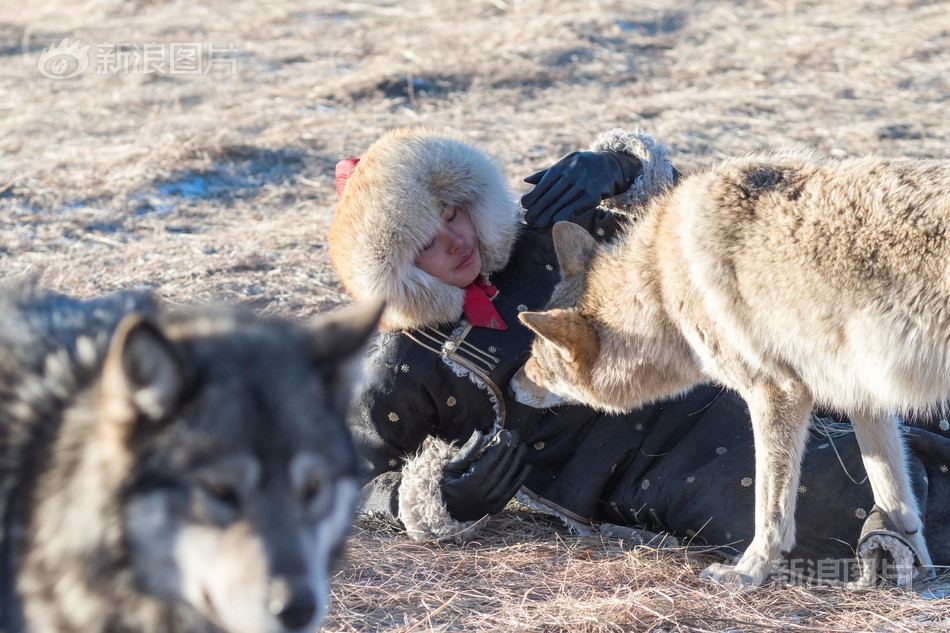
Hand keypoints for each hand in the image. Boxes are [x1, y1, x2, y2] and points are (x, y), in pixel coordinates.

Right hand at [441, 429, 532, 520]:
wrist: (448, 513)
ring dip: (518, 460)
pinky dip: (521, 478)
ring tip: (522, 446)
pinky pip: (513, 490)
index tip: (506, 432)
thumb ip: (467, 451)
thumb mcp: (451, 467)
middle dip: (511, 448)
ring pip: (510, 475)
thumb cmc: (447, 486)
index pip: (492, 458)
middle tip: (516, 434)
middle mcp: (486, 490)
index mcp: (473, 480)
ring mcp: (493, 500)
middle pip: (503, 464)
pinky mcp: (498, 506)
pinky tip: (527, 466)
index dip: (500, 444)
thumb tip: (480, 433)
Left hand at [521, 150, 641, 226]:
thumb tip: (526, 180)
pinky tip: (556, 220)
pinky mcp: (595, 192)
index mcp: (564, 164)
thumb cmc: (583, 166)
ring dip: (549, 214)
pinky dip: (566, 213)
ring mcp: (584, 181)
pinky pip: (578, 205)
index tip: (524, 205)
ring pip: (563, 201)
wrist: (612, 165)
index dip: (533, 195)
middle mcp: (573, 171)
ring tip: (539, 223)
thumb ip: (546, 173)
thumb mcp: (566, 165)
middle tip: (528, 219)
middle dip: (539, 208)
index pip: (545, 182)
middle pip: (552, 194)